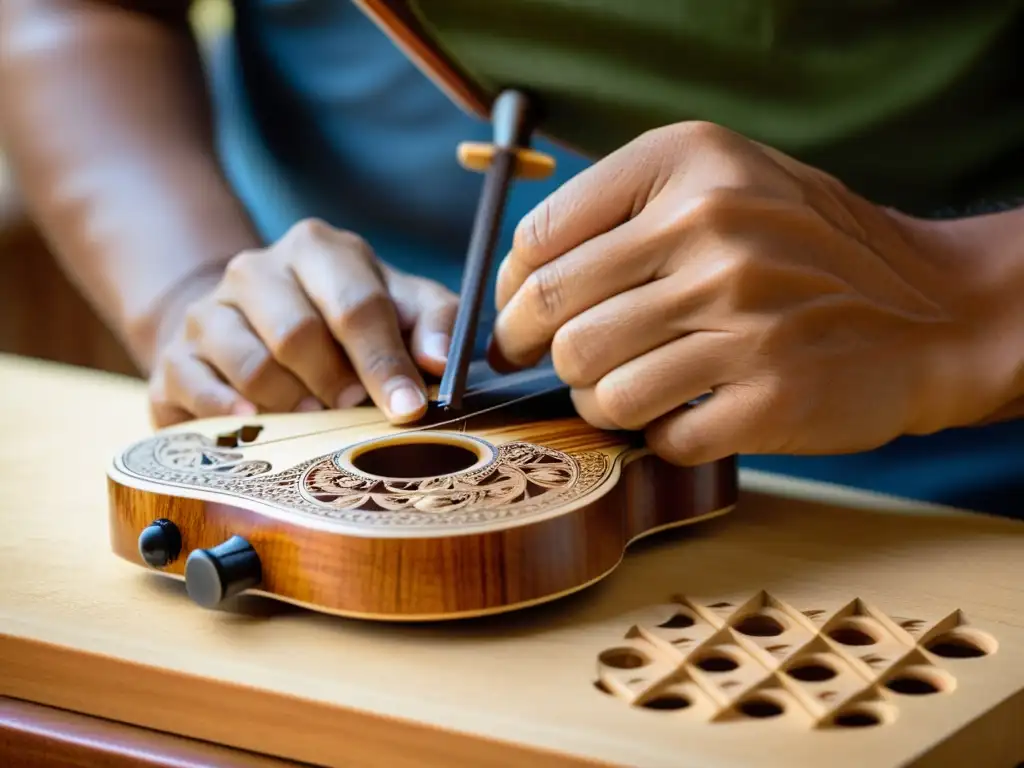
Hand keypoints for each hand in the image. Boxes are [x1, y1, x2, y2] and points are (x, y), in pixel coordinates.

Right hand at [148, 219, 455, 426]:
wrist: (256, 322)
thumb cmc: (344, 319)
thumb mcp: (400, 306)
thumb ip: (432, 322)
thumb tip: (440, 359)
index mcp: (318, 248)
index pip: (355, 306)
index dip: (384, 362)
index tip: (407, 407)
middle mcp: (256, 269)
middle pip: (299, 334)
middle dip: (336, 382)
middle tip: (355, 410)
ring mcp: (209, 310)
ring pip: (252, 366)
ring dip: (292, 403)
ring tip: (314, 417)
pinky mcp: (175, 354)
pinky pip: (198, 389)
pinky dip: (230, 413)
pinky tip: (255, 423)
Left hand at [490, 121, 1013, 464]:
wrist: (931, 308)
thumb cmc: (801, 250)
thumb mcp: (722, 183)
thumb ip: (620, 214)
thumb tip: (513, 285)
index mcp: (687, 165)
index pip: (539, 240)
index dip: (510, 292)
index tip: (517, 318)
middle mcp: (714, 231)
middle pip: (553, 318)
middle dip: (536, 353)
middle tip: (553, 364)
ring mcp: (745, 317)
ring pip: (597, 387)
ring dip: (597, 401)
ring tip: (628, 391)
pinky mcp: (770, 396)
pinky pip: (661, 435)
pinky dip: (660, 435)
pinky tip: (685, 414)